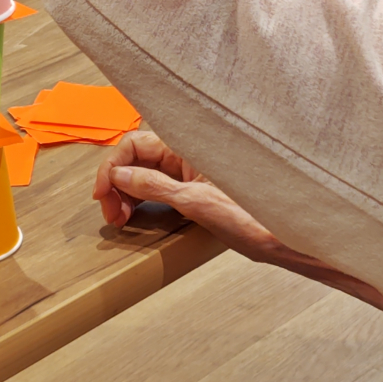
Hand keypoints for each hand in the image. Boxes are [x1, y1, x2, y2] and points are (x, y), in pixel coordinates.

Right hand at [93, 132, 281, 259]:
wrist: (281, 237)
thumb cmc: (253, 217)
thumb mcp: (196, 202)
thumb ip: (155, 185)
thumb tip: (120, 175)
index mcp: (188, 145)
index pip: (135, 144)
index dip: (112, 167)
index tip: (102, 193)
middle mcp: (188, 153)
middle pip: (135, 159)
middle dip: (116, 183)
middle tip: (111, 213)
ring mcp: (190, 172)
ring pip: (143, 174)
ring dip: (125, 194)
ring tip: (120, 218)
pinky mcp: (194, 190)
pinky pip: (157, 188)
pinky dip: (140, 201)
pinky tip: (134, 215)